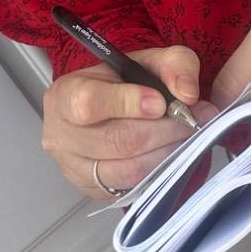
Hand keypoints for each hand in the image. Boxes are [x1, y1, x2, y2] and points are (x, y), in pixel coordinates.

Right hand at [43, 44, 202, 200]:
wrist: (110, 108)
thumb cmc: (122, 83)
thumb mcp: (148, 60)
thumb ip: (173, 64)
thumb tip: (187, 93)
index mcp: (64, 95)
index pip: (88, 103)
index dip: (128, 103)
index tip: (159, 102)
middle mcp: (62, 136)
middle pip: (116, 141)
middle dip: (162, 131)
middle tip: (189, 120)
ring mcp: (75, 168)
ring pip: (128, 170)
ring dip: (166, 153)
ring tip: (184, 136)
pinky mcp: (95, 191)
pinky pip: (134, 188)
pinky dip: (160, 172)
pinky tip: (170, 154)